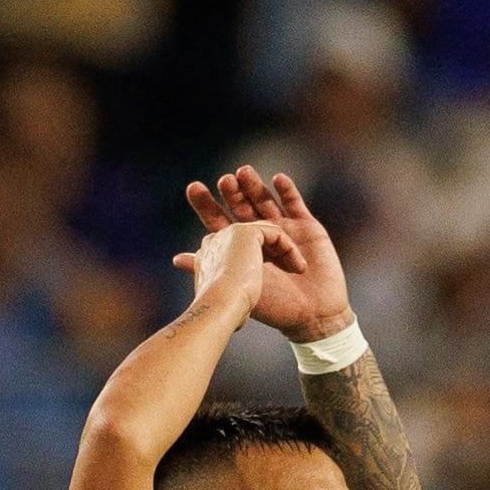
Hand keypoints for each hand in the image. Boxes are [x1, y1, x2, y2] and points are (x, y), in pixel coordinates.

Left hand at [186, 166, 353, 344]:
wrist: (313, 316)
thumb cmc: (276, 308)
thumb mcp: (239, 285)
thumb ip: (210, 267)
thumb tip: (176, 259)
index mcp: (242, 247)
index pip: (219, 220)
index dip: (207, 205)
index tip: (193, 188)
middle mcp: (260, 233)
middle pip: (242, 206)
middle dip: (232, 194)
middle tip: (223, 181)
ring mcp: (284, 227)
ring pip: (265, 201)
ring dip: (254, 187)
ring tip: (242, 173)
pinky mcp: (306, 226)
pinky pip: (295, 203)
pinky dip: (287, 190)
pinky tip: (277, 179)